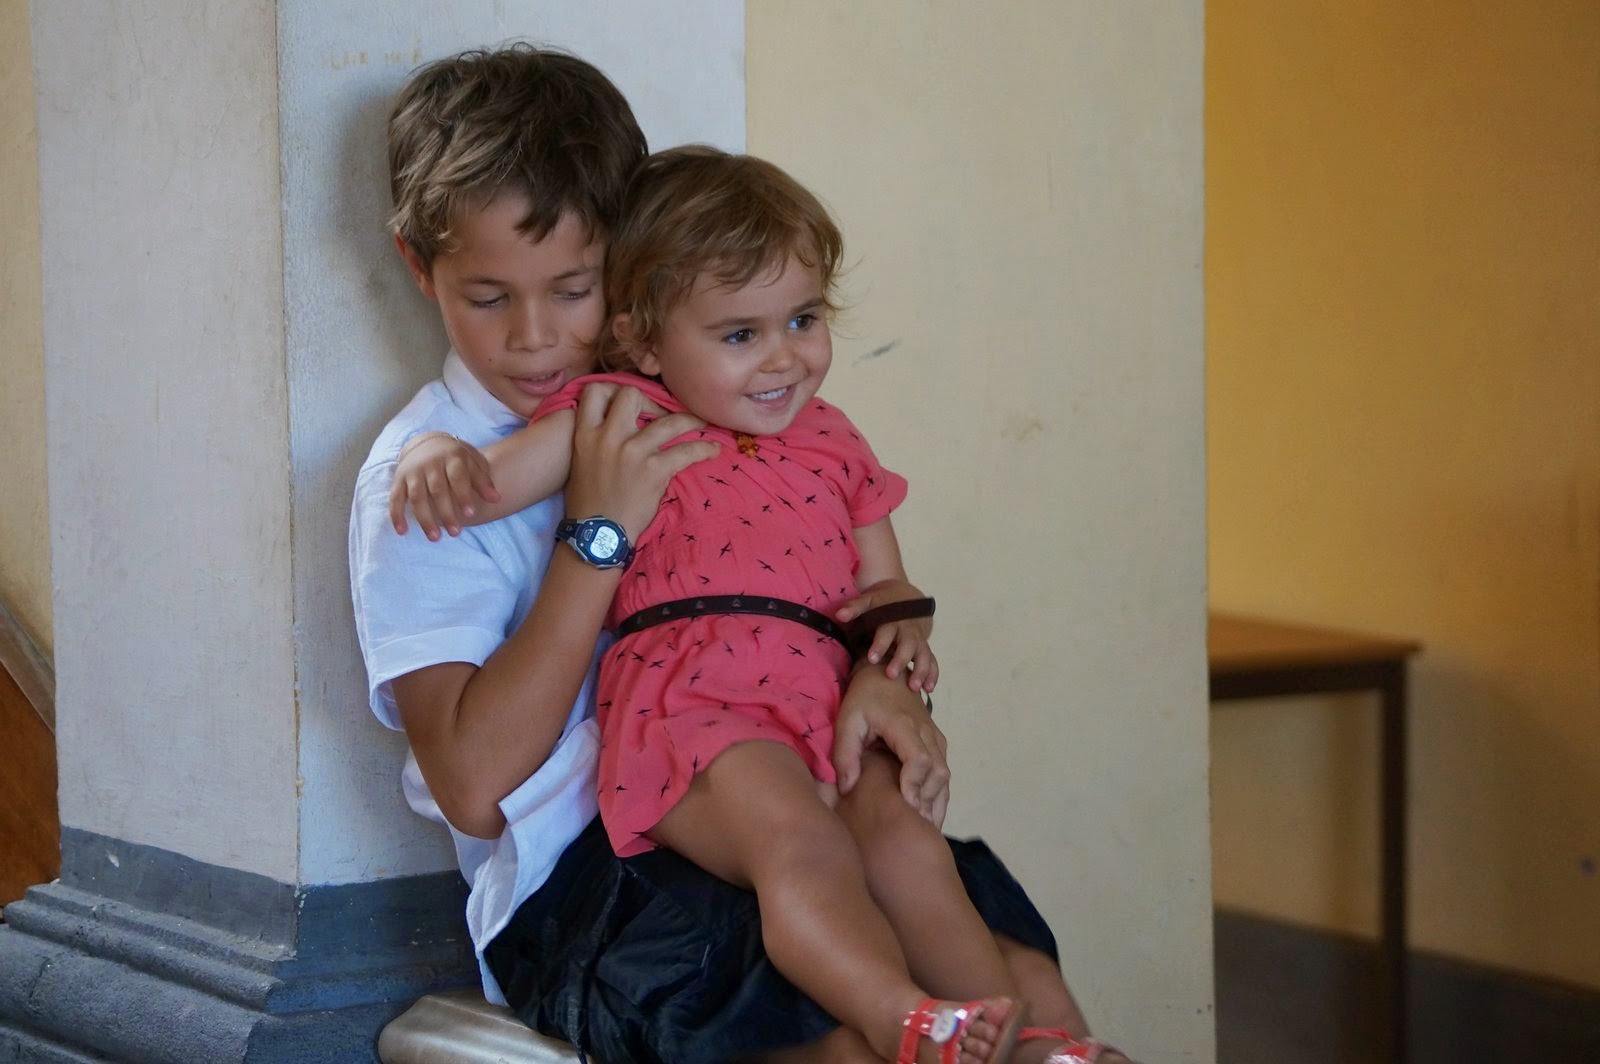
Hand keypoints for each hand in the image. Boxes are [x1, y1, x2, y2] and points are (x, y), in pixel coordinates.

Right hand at [390, 433, 501, 539]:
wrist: (428, 443)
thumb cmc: (456, 460)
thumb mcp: (473, 463)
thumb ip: (483, 481)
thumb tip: (497, 499)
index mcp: (452, 458)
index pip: (458, 477)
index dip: (463, 496)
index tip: (470, 514)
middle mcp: (430, 464)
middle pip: (437, 490)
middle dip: (446, 513)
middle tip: (456, 533)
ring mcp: (413, 472)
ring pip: (417, 497)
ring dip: (425, 519)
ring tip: (435, 538)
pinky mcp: (399, 480)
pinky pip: (395, 498)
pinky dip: (397, 515)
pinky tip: (402, 532)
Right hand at [564, 381, 719, 539]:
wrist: (597, 534)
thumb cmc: (588, 501)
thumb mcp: (580, 460)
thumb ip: (595, 437)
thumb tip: (617, 421)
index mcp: (585, 433)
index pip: (595, 390)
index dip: (614, 388)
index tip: (631, 400)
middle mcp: (607, 436)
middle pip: (632, 393)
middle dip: (651, 399)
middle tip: (663, 412)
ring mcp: (632, 451)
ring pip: (669, 420)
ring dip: (690, 419)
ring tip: (701, 422)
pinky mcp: (654, 470)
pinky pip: (686, 450)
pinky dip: (703, 448)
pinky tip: (713, 450)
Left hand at [832, 664, 949, 825]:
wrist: (886, 674)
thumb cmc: (864, 699)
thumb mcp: (847, 721)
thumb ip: (845, 754)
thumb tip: (847, 788)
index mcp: (903, 724)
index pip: (920, 759)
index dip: (915, 784)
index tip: (907, 807)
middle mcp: (926, 731)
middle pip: (938, 772)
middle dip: (927, 800)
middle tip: (912, 826)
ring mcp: (935, 737)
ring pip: (945, 774)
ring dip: (935, 801)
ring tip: (920, 828)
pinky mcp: (938, 743)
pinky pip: (944, 772)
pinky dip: (938, 795)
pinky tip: (927, 816)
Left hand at [835, 579, 938, 692]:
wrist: (904, 599)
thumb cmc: (881, 604)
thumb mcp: (867, 601)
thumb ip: (853, 608)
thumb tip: (839, 615)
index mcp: (892, 620)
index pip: (887, 632)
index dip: (880, 644)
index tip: (872, 658)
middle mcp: (908, 631)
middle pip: (908, 645)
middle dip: (901, 660)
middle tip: (891, 675)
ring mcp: (919, 641)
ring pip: (924, 655)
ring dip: (921, 670)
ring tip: (914, 688)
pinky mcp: (925, 648)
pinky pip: (932, 661)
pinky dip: (932, 674)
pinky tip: (929, 689)